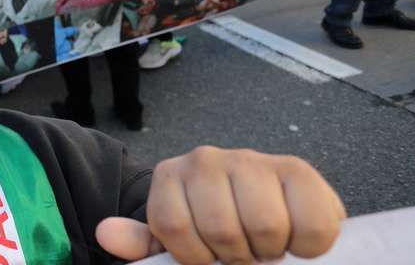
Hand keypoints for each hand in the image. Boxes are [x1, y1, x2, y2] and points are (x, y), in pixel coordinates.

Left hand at [97, 146, 344, 263]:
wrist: (270, 220)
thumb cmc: (214, 235)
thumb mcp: (175, 244)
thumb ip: (141, 243)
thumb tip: (105, 233)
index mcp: (170, 177)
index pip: (173, 227)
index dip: (195, 257)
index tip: (207, 258)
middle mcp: (206, 160)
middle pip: (221, 229)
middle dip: (237, 256)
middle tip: (244, 254)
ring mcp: (251, 160)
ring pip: (264, 226)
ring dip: (272, 252)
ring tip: (268, 248)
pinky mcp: (297, 169)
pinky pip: (309, 224)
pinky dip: (308, 247)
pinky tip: (298, 242)